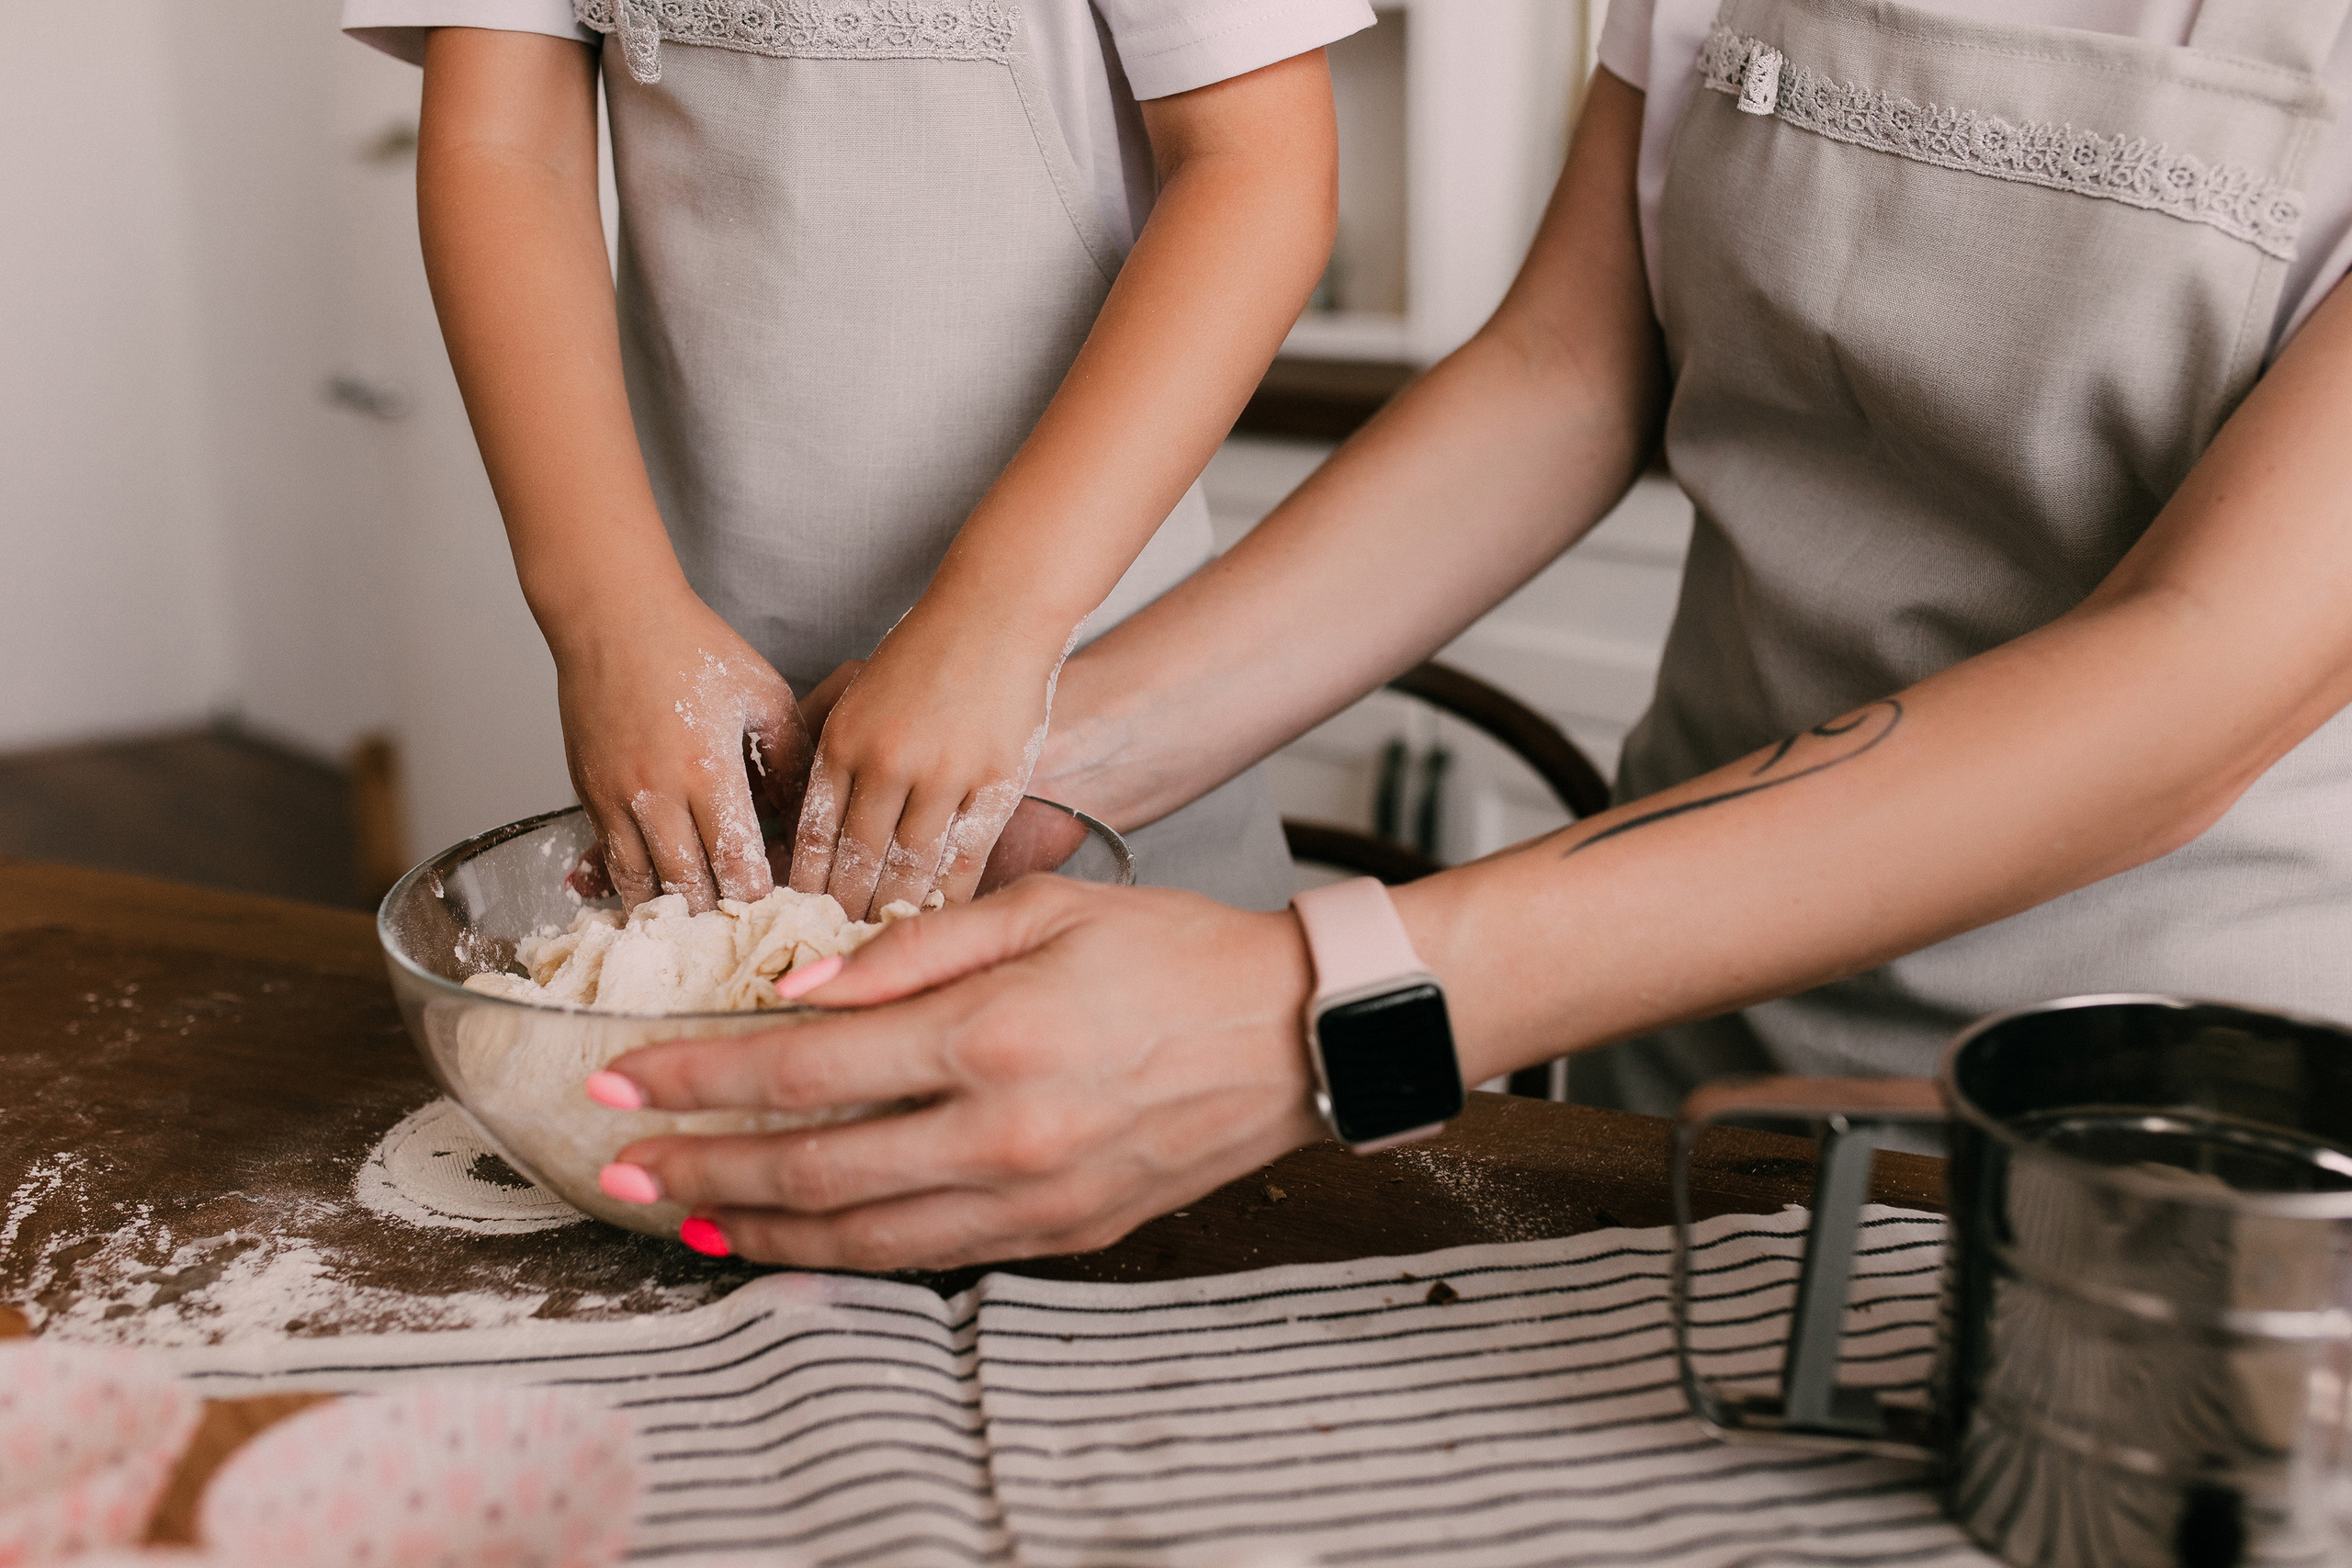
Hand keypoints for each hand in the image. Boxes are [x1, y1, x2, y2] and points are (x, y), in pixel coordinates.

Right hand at [552, 588, 810, 910]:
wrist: (611, 616)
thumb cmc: (690, 645)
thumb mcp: (762, 694)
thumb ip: (787, 756)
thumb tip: (799, 810)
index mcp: (708, 772)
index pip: (738, 863)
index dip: (759, 896)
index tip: (780, 910)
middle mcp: (657, 795)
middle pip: (689, 887)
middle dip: (718, 918)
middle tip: (744, 937)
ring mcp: (616, 798)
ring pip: (642, 885)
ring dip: (672, 913)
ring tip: (700, 935)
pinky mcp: (588, 794)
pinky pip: (609, 860)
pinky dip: (632, 887)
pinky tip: (655, 902)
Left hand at [592, 878, 1323, 1269]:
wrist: (1296, 1033)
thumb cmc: (1174, 953)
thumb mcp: (1043, 907)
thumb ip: (912, 950)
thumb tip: (796, 991)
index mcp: (992, 1034)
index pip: (803, 1069)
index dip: (696, 1078)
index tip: (621, 1079)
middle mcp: (1003, 1131)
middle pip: (810, 1170)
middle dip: (698, 1171)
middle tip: (620, 1167)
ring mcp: (1034, 1197)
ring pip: (860, 1237)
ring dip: (757, 1232)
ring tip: (686, 1219)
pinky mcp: (1063, 1234)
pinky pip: (932, 1257)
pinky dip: (849, 1255)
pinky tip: (798, 1240)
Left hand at [791, 614, 1068, 918]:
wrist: (997, 613)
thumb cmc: (923, 650)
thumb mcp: (854, 685)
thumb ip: (823, 738)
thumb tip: (797, 811)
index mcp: (844, 740)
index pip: (814, 834)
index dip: (805, 885)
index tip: (797, 920)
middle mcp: (888, 761)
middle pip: (857, 860)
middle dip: (842, 912)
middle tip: (833, 951)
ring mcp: (944, 775)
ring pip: (910, 867)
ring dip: (892, 913)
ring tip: (881, 948)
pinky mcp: (994, 783)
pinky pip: (966, 856)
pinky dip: (948, 896)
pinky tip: (937, 923)